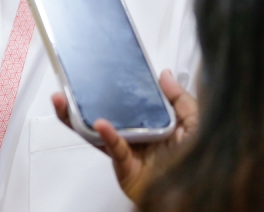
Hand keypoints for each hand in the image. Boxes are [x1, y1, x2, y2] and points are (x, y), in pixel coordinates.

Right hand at [51, 69, 198, 205]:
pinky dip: (105, 135)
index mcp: (153, 121)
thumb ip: (181, 99)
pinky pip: (112, 147)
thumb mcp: (196, 123)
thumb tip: (164, 76)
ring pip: (97, 129)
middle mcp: (137, 133)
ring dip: (78, 116)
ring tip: (65, 101)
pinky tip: (100, 124)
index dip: (113, 85)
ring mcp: (127, 148)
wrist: (196, 194)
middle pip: (105, 111)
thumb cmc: (198, 163)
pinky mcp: (123, 164)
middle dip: (84, 98)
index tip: (101, 69)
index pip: (128, 99)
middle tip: (71, 82)